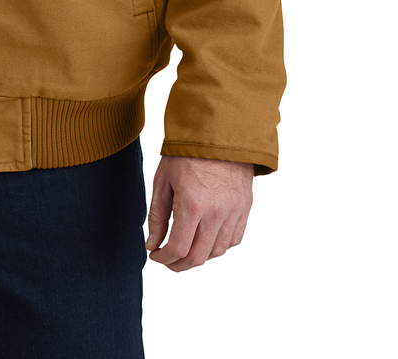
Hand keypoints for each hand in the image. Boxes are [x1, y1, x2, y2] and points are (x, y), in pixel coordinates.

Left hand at [144, 156, 252, 270]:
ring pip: (217, 252)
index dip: (163, 258)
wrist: (217, 133)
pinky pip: (233, 240)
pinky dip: (218, 246)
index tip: (155, 255)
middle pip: (198, 257)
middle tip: (167, 258)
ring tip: (185, 247)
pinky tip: (205, 238)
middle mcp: (216, 213)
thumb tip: (152, 244)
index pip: (178, 248)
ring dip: (198, 256)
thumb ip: (157, 216)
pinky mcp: (245, 208)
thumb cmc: (186, 153)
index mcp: (192, 204)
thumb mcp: (163, 181)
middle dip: (179, 264)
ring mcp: (234, 212)